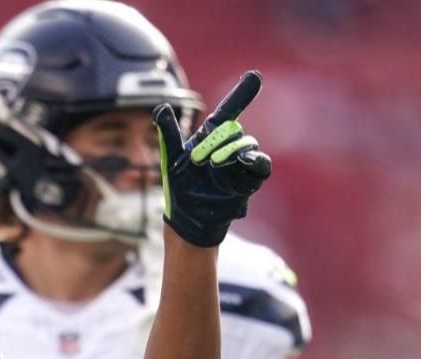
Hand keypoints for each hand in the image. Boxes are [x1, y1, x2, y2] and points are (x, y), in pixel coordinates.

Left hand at [153, 71, 272, 247]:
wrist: (189, 219)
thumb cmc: (179, 189)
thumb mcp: (171, 159)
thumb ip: (169, 134)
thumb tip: (160, 107)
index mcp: (210, 138)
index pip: (228, 111)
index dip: (242, 94)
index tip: (255, 76)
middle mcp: (228, 147)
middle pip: (233, 130)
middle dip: (217, 141)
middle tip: (197, 159)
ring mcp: (240, 163)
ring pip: (247, 144)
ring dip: (231, 149)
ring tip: (214, 162)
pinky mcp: (249, 180)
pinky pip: (260, 165)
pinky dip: (255, 159)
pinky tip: (244, 159)